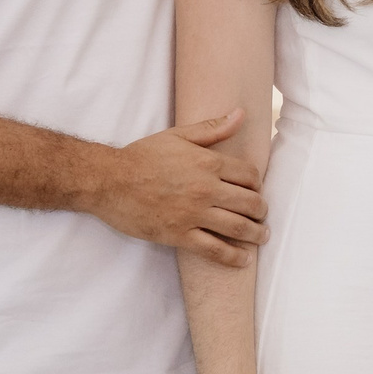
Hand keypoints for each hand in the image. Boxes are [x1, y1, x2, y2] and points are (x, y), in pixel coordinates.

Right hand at [81, 109, 266, 266]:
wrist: (109, 181)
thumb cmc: (142, 156)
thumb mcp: (178, 135)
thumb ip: (213, 128)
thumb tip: (241, 114)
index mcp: (208, 162)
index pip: (249, 175)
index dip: (258, 184)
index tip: (256, 190)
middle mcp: (206, 188)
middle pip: (250, 203)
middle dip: (262, 211)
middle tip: (263, 216)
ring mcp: (194, 213)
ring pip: (238, 227)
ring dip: (255, 234)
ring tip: (261, 236)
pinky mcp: (180, 235)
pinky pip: (214, 249)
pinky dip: (233, 257)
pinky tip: (243, 259)